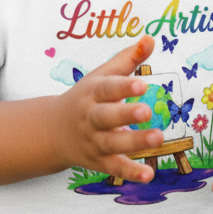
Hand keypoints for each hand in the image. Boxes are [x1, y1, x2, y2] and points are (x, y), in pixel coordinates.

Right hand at [49, 35, 162, 183]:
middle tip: (147, 111)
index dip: (123, 86)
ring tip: (158, 138)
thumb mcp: (102, 75)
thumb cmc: (88, 97)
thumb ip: (128, 58)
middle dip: (125, 114)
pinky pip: (115, 168)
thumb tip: (151, 38)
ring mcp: (93, 141)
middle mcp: (91, 118)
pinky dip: (130, 173)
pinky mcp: (98, 161)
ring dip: (135, 142)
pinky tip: (149, 174)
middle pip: (106, 116)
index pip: (107, 88)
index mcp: (92, 93)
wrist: (54, 130)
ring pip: (113, 144)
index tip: (142, 84)